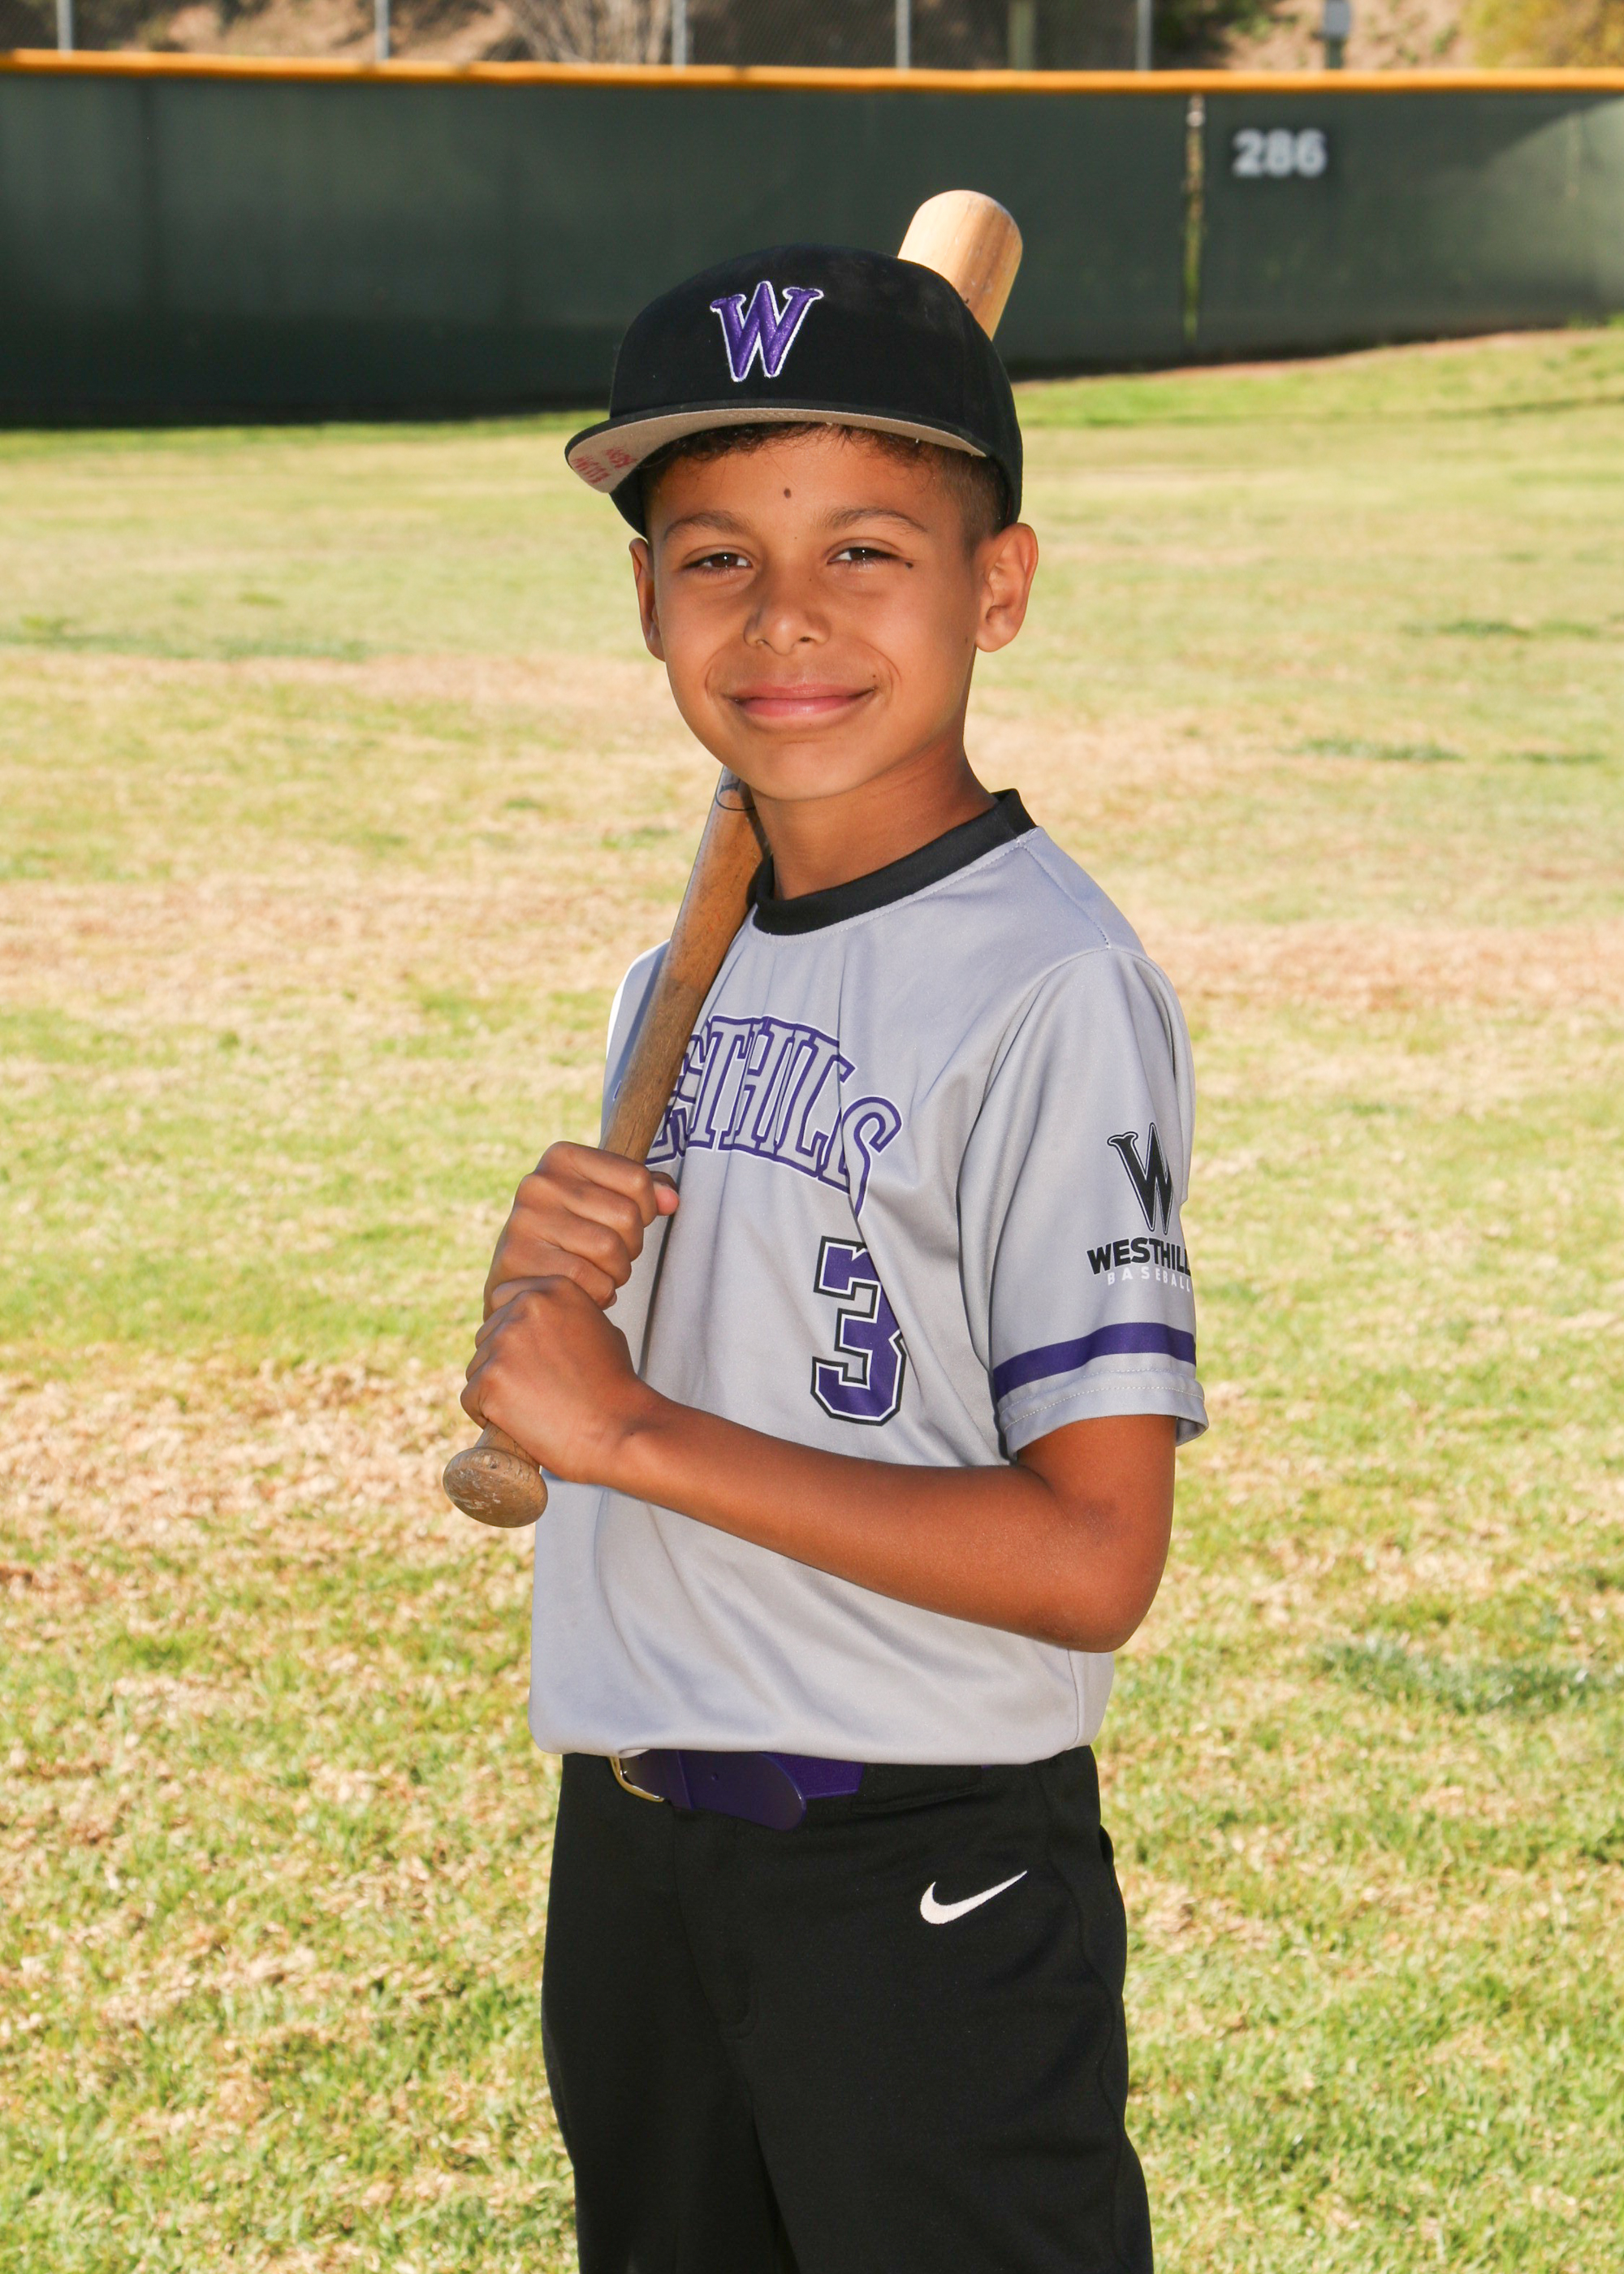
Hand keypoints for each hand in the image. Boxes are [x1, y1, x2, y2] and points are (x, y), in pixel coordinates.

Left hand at [462, 1276, 661, 1486]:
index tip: (532, 1359)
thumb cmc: (614, 1388)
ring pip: (477, 1367)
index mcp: (553, 1289)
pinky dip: (488, 1414)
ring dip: (496, 1390)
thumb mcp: (599, 1329)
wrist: (620, 1429)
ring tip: (536, 1408)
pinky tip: (521, 1422)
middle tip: (539, 1390)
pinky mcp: (491, 1378)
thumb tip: (538, 1323)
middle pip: (487, 1335)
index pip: (503, 1298)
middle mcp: (526, 1306)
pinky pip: (471, 1397)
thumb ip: (563, 1316)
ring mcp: (505, 1341)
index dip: (513, 1333)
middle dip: (504, 1362)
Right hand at [484, 1143, 677, 1315]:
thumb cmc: (569, 1236)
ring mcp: (525, 1221)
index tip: (629, 1222)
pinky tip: (584, 1291)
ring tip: (599, 1273)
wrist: (517, 1282)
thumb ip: (642, 1193)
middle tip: (612, 1257)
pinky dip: (599, 1293)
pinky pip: (590, 1281)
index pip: (637, 1179)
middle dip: (631, 1246)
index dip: (647, 1209)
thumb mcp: (601, 1202)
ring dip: (617, 1273)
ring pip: (610, 1250)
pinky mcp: (519, 1261)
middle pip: (627, 1216)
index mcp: (562, 1157)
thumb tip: (671, 1199)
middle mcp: (538, 1183)